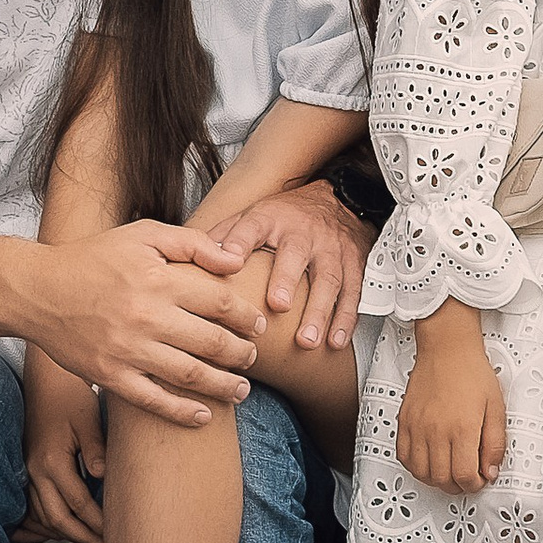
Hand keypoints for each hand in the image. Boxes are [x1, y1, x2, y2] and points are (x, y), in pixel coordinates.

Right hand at [23, 223, 263, 422]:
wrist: (36, 290)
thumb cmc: (92, 259)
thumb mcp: (142, 235)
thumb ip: (192, 244)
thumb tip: (235, 261)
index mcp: (158, 280)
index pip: (220, 302)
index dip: (247, 316)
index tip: (258, 325)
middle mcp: (147, 317)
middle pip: (213, 343)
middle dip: (242, 355)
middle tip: (253, 359)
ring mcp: (127, 350)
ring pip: (191, 375)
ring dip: (224, 386)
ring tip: (241, 390)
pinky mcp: (109, 375)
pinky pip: (153, 401)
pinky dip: (182, 412)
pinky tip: (204, 416)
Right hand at [23, 363, 106, 542]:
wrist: (44, 378)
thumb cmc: (69, 395)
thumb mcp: (87, 418)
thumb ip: (96, 449)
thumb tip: (103, 477)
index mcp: (52, 461)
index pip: (79, 504)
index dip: (99, 524)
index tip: (116, 535)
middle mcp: (36, 471)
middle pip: (57, 519)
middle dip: (81, 537)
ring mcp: (28, 470)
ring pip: (42, 515)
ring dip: (64, 532)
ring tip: (87, 539)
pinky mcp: (28, 467)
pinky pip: (33, 505)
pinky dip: (46, 522)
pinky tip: (61, 527)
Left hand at [204, 182, 370, 349]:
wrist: (338, 201)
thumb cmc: (287, 216)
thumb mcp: (253, 216)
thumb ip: (224, 237)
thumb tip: (189, 261)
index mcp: (272, 219)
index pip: (252, 226)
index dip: (241, 240)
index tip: (231, 260)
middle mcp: (303, 233)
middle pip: (296, 255)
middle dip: (288, 280)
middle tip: (278, 306)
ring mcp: (330, 249)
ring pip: (328, 280)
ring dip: (319, 312)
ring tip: (306, 340)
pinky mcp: (353, 265)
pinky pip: (352, 293)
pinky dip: (346, 319)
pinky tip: (336, 341)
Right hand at [396, 304, 506, 493]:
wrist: (447, 348)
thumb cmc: (472, 373)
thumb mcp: (496, 408)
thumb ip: (494, 443)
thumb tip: (490, 471)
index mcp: (463, 428)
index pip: (465, 475)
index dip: (475, 484)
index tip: (480, 479)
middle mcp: (436, 431)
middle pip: (442, 479)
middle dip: (457, 486)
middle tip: (467, 478)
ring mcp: (417, 427)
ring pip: (421, 472)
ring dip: (436, 480)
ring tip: (449, 472)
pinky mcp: (405, 421)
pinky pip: (404, 456)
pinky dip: (416, 467)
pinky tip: (429, 461)